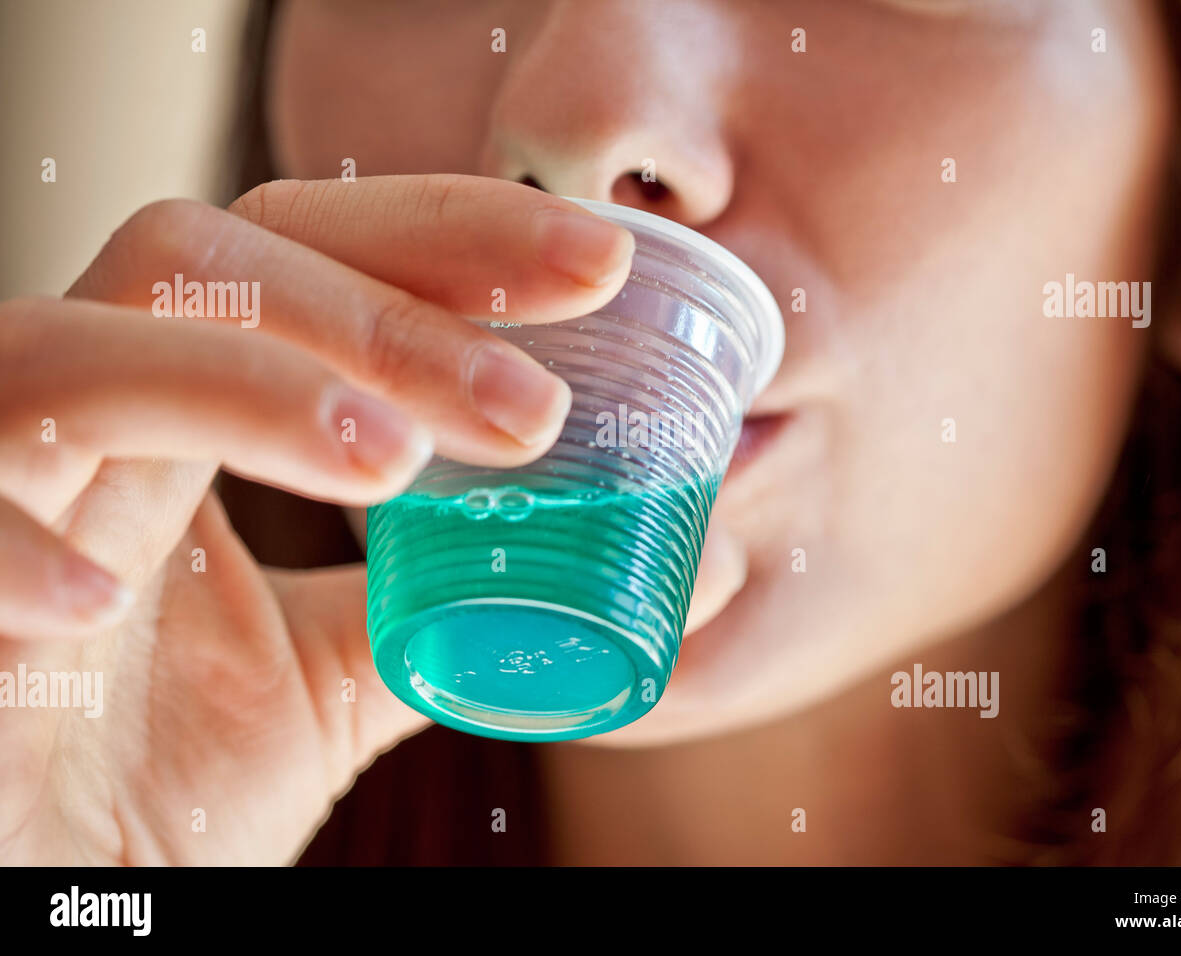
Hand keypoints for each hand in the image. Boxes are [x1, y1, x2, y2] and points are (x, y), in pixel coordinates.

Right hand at [0, 175, 632, 863]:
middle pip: (208, 258)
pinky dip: (17, 545)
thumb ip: (478, 600)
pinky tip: (104, 606)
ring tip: (396, 462)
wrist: (46, 904)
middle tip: (537, 397)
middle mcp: (88, 428)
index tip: (601, 265)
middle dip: (388, 294)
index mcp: (188, 423)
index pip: (308, 258)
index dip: (450, 238)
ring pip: (74, 351)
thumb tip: (699, 555)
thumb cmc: (162, 797)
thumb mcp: (345, 675)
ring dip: (252, 385)